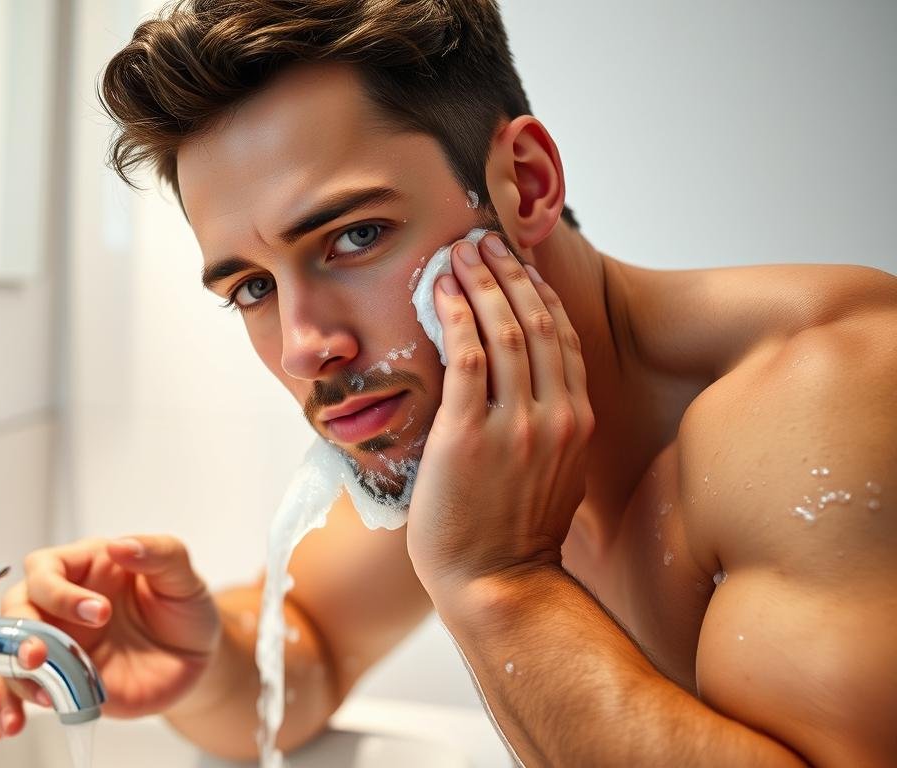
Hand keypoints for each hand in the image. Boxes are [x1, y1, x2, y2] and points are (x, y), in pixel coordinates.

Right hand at [0, 535, 220, 739]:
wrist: (194, 661)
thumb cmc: (183, 609)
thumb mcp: (182, 575)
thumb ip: (158, 553)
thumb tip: (122, 546)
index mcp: (83, 568)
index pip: (46, 569)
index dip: (60, 592)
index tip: (99, 612)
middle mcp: (61, 605)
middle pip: (16, 609)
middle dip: (22, 634)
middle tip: (41, 656)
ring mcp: (57, 645)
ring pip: (9, 653)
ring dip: (12, 676)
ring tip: (40, 696)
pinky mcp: (60, 681)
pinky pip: (22, 692)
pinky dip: (9, 707)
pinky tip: (9, 723)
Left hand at [407, 232, 593, 595]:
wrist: (499, 584)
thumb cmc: (514, 535)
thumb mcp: (551, 474)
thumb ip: (545, 430)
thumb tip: (520, 394)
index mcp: (577, 423)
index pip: (564, 339)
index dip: (538, 292)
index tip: (517, 263)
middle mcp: (556, 416)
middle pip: (538, 323)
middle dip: (508, 274)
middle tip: (483, 240)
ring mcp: (516, 426)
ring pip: (506, 332)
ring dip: (481, 283)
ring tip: (460, 252)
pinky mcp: (471, 436)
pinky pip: (468, 360)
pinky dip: (456, 318)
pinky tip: (443, 292)